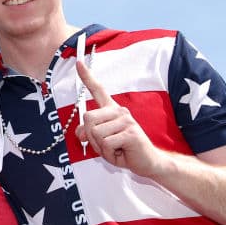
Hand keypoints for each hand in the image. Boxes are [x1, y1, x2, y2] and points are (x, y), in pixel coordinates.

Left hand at [74, 60, 162, 176]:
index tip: (78, 62)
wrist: (147, 162)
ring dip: (100, 147)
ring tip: (114, 148)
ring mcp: (126, 120)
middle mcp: (119, 111)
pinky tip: (120, 152)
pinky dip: (109, 153)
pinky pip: (106, 143)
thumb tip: (80, 132)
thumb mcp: (101, 142)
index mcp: (111, 110)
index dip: (87, 77)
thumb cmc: (123, 150)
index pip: (98, 90)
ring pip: (95, 133)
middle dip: (90, 136)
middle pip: (88, 118)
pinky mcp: (130, 132)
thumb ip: (88, 134)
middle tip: (105, 145)